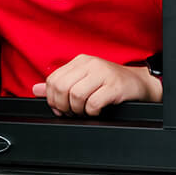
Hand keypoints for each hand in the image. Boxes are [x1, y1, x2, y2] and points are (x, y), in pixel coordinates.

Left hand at [32, 55, 160, 116]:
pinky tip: (96, 111)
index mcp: (80, 61)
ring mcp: (103, 74)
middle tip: (71, 112)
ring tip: (84, 111)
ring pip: (76, 95)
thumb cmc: (110, 83)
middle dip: (63, 105)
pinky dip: (91, 112)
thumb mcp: (84, 80)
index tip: (60, 108)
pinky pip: (93, 103)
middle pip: (62, 87)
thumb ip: (60, 84)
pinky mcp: (115, 86)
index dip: (52, 98)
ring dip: (77, 110)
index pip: (53, 79)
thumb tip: (36, 90)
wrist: (140, 83)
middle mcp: (90, 64)